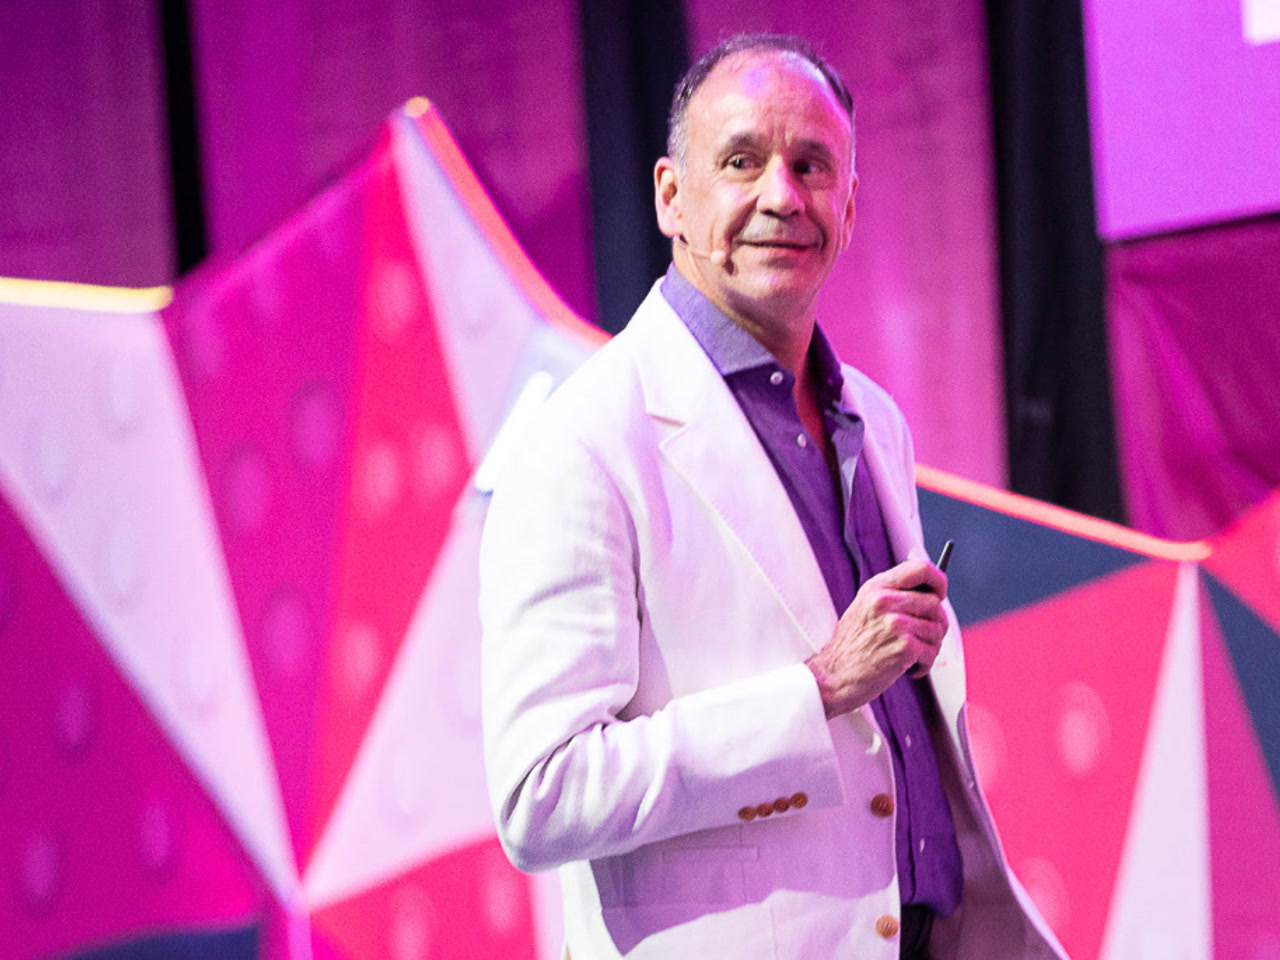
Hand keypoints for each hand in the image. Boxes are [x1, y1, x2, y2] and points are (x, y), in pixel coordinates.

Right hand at [805, 558, 948, 718]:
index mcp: (877, 587)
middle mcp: (885, 601)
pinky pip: (932, 652)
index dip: (938, 580)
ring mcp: (895, 624)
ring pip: (937, 630)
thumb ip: (893, 593)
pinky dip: (925, 664)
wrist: (833, 676)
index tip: (940, 593)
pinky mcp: (904, 647)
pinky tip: (909, 668)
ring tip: (911, 654)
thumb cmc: (852, 645)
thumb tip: (930, 585)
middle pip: (935, 604)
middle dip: (936, 623)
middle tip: (925, 637)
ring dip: (930, 647)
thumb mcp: (865, 607)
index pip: (921, 568)